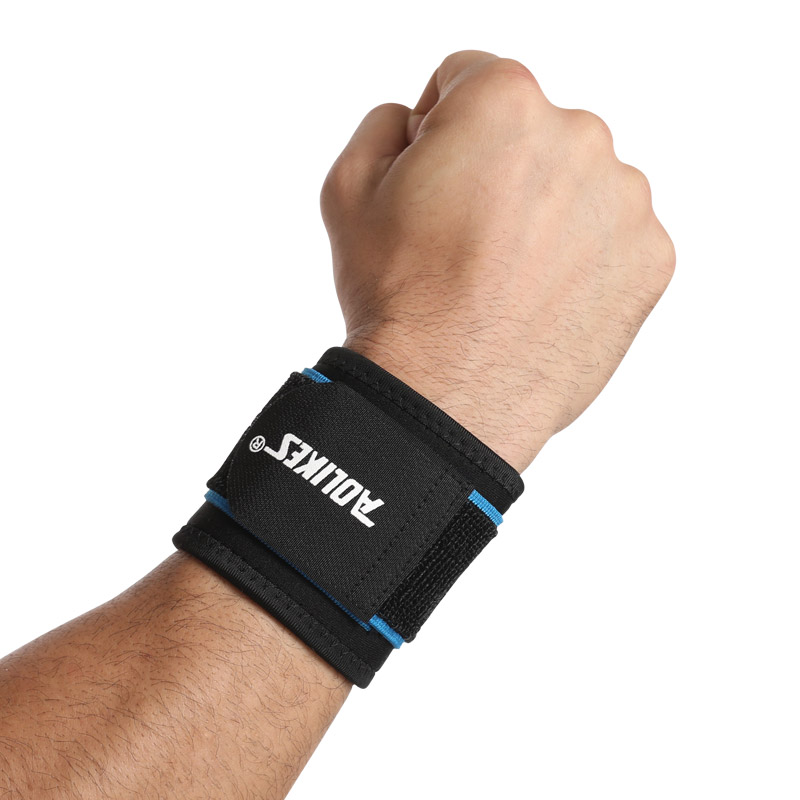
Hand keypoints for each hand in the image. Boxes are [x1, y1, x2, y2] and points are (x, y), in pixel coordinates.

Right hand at [320, 50, 674, 471]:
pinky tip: (539, 297)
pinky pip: (609, 236)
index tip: (432, 184)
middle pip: (530, 133)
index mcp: (503, 102)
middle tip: (464, 240)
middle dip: (496, 171)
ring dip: (544, 214)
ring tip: (502, 277)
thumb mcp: (348, 189)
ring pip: (575, 184)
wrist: (449, 395)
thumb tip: (416, 124)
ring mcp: (624, 200)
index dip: (437, 133)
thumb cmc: (402, 301)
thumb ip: (386, 125)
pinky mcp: (650, 258)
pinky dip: (580, 258)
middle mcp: (579, 136)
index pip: (468, 80)